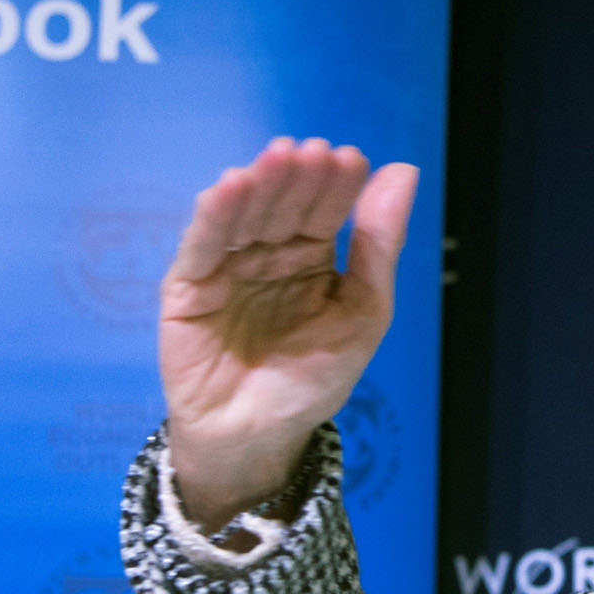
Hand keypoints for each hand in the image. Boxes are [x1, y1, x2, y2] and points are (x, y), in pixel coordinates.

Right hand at [157, 137, 416, 530]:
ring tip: (277, 160)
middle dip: (298, 179)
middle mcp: (267, 253)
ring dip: (259, 185)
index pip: (324, 209)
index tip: (349, 159)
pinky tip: (229, 188)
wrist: (258, 439)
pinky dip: (213, 216)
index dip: (336, 184)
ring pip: (243, 216)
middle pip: (283, 205)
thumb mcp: (361, 313)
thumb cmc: (311, 381)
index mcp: (310, 256)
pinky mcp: (187, 287)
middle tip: (313, 153)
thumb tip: (405, 171)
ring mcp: (225, 266)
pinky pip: (201, 246)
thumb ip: (378, 246)